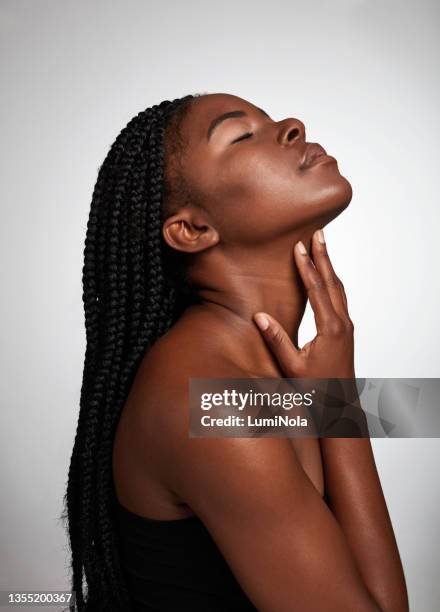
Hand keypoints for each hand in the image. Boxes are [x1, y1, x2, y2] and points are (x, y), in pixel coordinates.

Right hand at [253, 229, 354, 378]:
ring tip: (322, 246)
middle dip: (324, 256)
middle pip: (332, 282)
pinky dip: (331, 281)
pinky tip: (325, 277)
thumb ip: (276, 340)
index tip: (300, 246)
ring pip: (338, 288)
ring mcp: (346, 326)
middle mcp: (342, 323)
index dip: (307, 266)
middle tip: (319, 233)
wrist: (341, 405)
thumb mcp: (292, 366)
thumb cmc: (316, 390)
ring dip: (329, 266)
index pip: (316, 289)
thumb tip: (259, 316)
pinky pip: (339, 298)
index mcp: (330, 329)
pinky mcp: (345, 330)